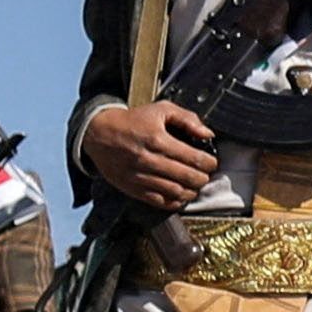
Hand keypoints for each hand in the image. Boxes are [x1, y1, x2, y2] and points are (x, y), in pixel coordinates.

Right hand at [73, 98, 223, 211]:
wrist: (99, 133)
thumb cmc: (133, 121)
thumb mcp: (161, 109)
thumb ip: (187, 119)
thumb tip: (208, 134)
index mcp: (157, 140)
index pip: (192, 158)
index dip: (208, 163)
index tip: (212, 163)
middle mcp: (149, 160)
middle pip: (186, 177)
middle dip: (202, 178)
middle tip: (206, 175)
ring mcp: (140, 176)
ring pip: (174, 191)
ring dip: (190, 191)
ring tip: (195, 186)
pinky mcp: (132, 188)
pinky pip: (158, 201)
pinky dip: (174, 202)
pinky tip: (180, 196)